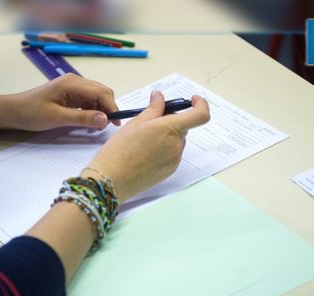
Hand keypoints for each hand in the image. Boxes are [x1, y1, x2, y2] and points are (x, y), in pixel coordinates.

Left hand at [0, 73, 119, 131]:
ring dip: (100, 111)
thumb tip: (105, 119)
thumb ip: (82, 118)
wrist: (12, 112)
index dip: (112, 107)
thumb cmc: (31, 113)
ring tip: (96, 127)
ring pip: (96, 97)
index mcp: (72, 83)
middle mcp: (75, 82)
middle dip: (108, 109)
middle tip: (106, 127)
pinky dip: (92, 111)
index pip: (101, 92)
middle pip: (102, 92)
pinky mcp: (70, 95)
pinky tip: (88, 122)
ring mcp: (73, 88)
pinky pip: (88, 101)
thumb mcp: (57, 118)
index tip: (117, 124)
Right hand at [82, 91, 209, 202]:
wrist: (112, 180)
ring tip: (141, 141)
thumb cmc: (120, 150)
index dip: (201, 104)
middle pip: (182, 127)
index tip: (193, 100)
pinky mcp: (169, 171)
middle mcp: (177, 145)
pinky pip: (171, 154)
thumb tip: (159, 97)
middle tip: (149, 122)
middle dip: (170, 121)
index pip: (200, 115)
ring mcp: (175, 160)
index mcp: (170, 129)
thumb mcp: (135, 123)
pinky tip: (143, 154)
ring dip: (165, 136)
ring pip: (176, 141)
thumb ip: (153, 108)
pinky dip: (162, 150)